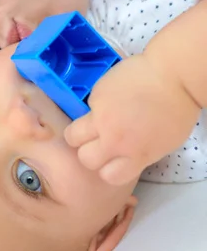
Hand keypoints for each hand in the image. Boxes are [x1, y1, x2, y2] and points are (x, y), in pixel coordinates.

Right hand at [64, 54, 199, 184]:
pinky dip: (97, 104)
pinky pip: (88, 106)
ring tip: (92, 123)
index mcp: (135, 155)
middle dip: (89, 152)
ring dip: (80, 133)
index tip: (112, 158)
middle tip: (97, 141)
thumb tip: (124, 152)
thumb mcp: (163, 144)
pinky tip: (113, 95)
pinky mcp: (95, 96)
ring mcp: (101, 117)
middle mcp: (114, 140)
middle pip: (86, 158)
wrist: (173, 74)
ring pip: (73, 135)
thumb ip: (139, 153)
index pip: (107, 175)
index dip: (108, 167)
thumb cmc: (177, 110)